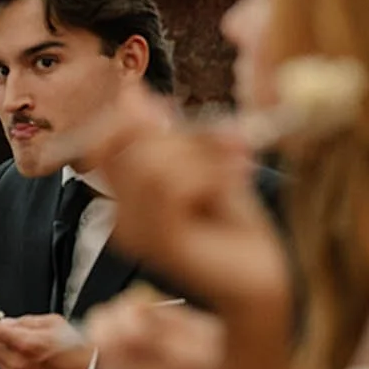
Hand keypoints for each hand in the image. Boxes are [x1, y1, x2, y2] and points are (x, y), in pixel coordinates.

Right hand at [87, 120, 288, 316]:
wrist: (264, 275)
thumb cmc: (235, 225)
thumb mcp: (199, 168)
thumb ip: (163, 138)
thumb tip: (132, 92)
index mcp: (124, 201)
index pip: (104, 141)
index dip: (134, 120)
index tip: (166, 114)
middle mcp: (121, 218)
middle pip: (129, 144)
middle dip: (183, 139)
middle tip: (227, 152)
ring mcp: (136, 233)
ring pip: (152, 163)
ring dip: (202, 162)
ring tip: (228, 180)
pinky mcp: (161, 242)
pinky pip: (173, 186)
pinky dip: (209, 179)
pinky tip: (225, 195)